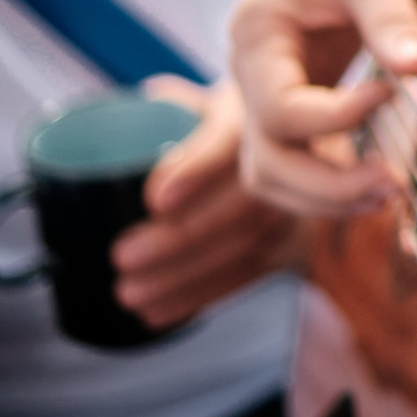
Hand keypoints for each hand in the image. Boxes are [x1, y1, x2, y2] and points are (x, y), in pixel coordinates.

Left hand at [111, 78, 302, 329]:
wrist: (290, 148)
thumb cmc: (223, 124)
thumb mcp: (200, 104)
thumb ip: (168, 106)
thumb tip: (127, 111)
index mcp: (252, 116)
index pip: (231, 142)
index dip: (197, 170)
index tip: (153, 200)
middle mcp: (286, 162)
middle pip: (241, 208)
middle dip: (180, 240)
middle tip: (122, 257)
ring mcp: (294, 209)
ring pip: (245, 248)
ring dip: (183, 277)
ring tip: (129, 292)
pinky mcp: (290, 246)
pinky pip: (248, 276)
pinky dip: (200, 297)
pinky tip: (156, 312)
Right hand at [229, 0, 416, 215]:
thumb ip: (393, 19)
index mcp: (256, 37)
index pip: (280, 109)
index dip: (336, 117)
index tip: (391, 92)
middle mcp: (250, 75)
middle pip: (266, 162)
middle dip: (327, 186)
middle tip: (394, 184)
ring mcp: (267, 95)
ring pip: (274, 175)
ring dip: (327, 197)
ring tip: (391, 192)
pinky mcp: (293, 106)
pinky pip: (298, 163)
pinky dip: (332, 183)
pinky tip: (381, 179)